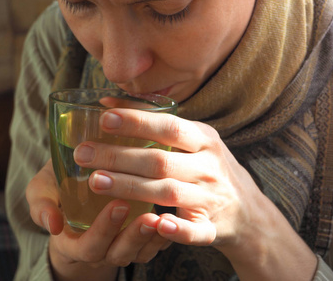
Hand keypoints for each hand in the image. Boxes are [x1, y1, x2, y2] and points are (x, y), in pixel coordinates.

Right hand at [26, 160, 170, 280]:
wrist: (78, 187)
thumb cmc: (60, 188)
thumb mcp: (42, 191)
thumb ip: (41, 204)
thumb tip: (51, 223)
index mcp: (74, 242)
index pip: (90, 246)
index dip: (104, 230)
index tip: (118, 204)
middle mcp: (100, 249)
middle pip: (119, 253)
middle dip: (134, 236)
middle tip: (148, 215)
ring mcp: (121, 245)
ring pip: (140, 251)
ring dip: (153, 236)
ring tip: (164, 217)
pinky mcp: (138, 238)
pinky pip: (154, 244)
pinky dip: (165, 234)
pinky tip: (174, 217)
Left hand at [73, 108, 316, 280]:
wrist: (249, 210)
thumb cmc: (209, 166)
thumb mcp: (192, 139)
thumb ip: (154, 121)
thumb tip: (108, 101)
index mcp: (204, 139)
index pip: (169, 127)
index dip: (137, 122)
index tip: (103, 118)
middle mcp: (209, 166)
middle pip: (161, 160)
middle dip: (119, 156)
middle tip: (83, 154)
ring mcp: (212, 198)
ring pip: (169, 192)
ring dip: (131, 187)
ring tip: (96, 181)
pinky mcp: (214, 228)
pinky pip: (196, 231)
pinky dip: (177, 229)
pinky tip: (154, 223)